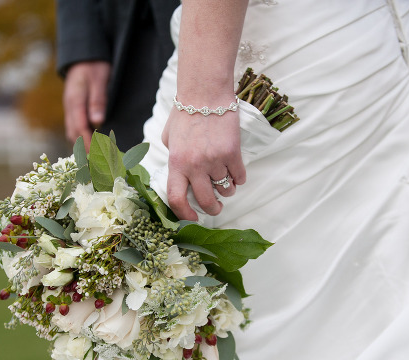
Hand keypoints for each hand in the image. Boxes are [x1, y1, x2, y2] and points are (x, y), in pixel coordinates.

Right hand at [63, 61, 111, 149]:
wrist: (83, 55)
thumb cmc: (94, 66)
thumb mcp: (99, 80)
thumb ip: (98, 100)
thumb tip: (97, 121)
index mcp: (75, 101)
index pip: (81, 128)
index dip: (90, 143)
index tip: (99, 156)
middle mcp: (69, 107)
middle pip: (74, 134)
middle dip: (85, 149)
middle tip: (98, 162)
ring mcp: (69, 108)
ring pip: (72, 132)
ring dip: (82, 145)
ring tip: (95, 157)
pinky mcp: (72, 109)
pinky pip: (73, 127)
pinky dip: (80, 138)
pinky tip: (90, 144)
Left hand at [161, 100, 245, 220]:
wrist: (205, 93)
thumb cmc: (185, 112)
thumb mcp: (169, 137)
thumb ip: (173, 157)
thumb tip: (180, 171)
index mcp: (176, 163)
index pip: (176, 198)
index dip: (184, 214)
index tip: (192, 217)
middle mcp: (195, 166)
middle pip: (205, 200)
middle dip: (212, 209)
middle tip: (216, 208)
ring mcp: (215, 160)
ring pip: (225, 188)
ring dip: (227, 190)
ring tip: (227, 184)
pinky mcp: (232, 153)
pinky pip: (239, 176)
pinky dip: (239, 178)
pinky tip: (237, 175)